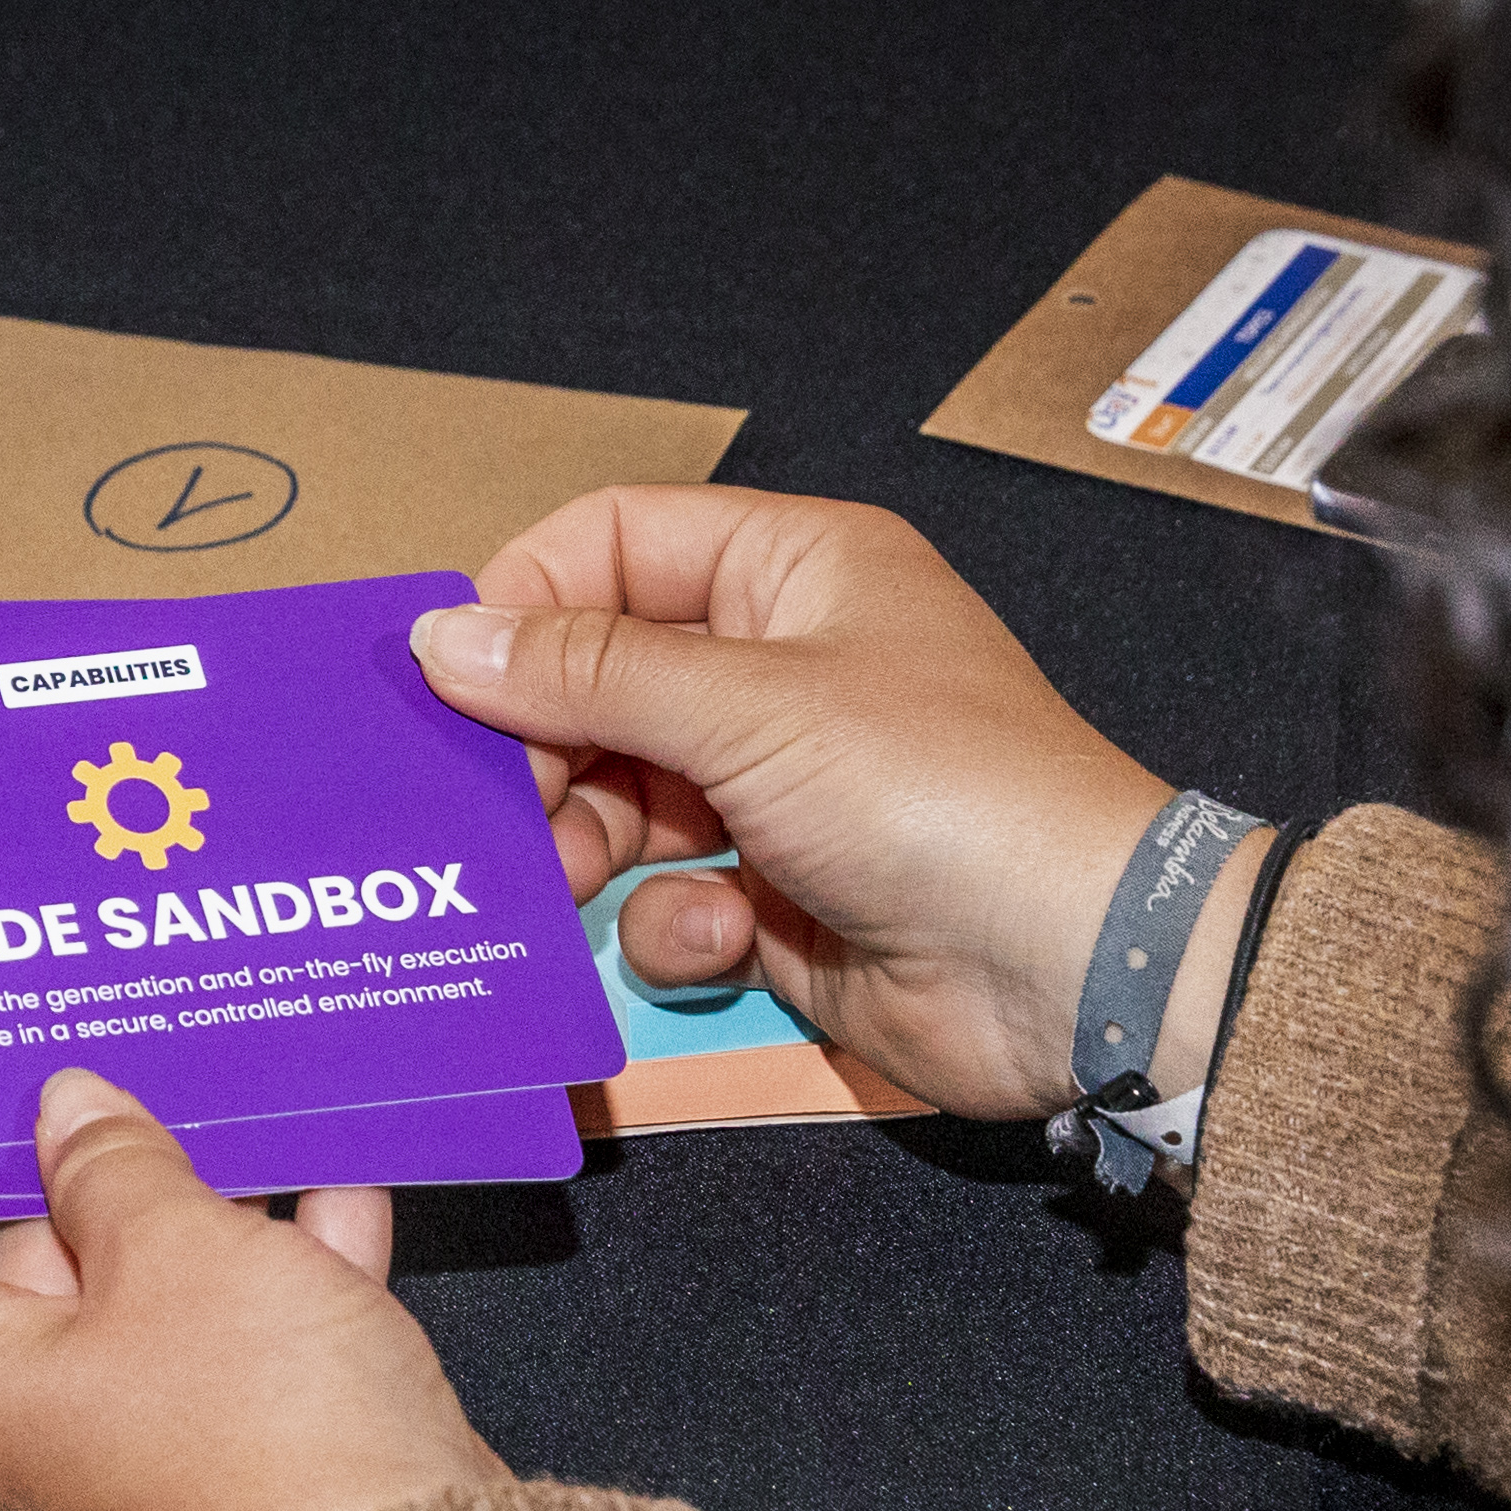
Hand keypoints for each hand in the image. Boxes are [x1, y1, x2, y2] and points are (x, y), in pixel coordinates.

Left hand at [0, 1071, 507, 1510]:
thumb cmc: (259, 1435)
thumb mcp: (178, 1247)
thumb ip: (114, 1164)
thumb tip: (72, 1114)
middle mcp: (24, 1431)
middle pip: (18, 1263)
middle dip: (67, 1158)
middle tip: (93, 1055)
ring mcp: (130, 1451)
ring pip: (143, 1296)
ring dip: (191, 1203)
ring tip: (221, 1098)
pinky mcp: (231, 1464)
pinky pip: (234, 1342)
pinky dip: (276, 1264)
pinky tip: (330, 1185)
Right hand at [420, 485, 1174, 1120]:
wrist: (1064, 968)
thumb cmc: (939, 791)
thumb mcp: (747, 707)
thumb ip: (587, 673)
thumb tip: (446, 636)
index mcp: (793, 571)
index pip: (617, 543)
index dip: (527, 600)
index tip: (450, 676)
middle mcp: (780, 667)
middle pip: (599, 682)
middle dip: (542, 747)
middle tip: (499, 805)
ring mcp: (776, 788)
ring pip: (619, 800)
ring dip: (585, 845)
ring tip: (572, 879)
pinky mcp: (775, 897)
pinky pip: (669, 898)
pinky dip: (673, 926)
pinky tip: (719, 941)